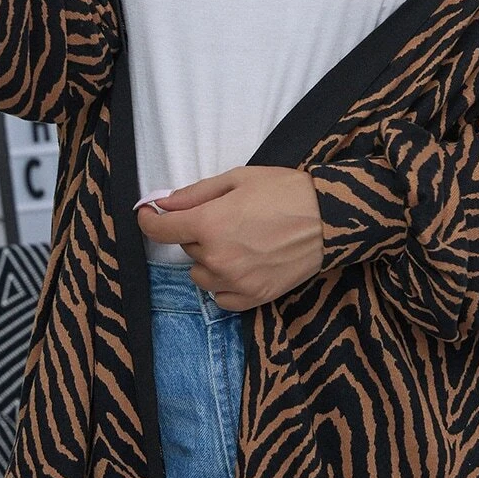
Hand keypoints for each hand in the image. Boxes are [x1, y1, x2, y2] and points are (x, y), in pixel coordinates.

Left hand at [135, 167, 323, 310]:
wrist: (330, 218)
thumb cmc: (285, 191)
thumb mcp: (237, 179)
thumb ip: (195, 194)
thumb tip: (162, 204)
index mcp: (210, 223)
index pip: (161, 230)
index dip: (148, 220)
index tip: (148, 214)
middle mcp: (217, 257)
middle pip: (186, 250)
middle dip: (197, 234)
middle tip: (226, 219)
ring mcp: (235, 281)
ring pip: (201, 276)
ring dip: (209, 261)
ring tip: (238, 243)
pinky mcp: (254, 297)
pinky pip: (220, 298)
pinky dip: (224, 284)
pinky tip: (242, 266)